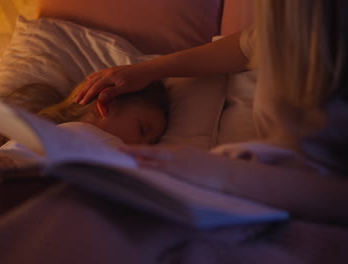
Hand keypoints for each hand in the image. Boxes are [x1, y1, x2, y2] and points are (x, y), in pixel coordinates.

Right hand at [75, 64, 154, 106]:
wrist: (148, 70)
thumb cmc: (139, 80)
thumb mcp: (125, 88)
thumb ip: (111, 93)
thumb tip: (99, 98)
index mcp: (109, 77)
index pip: (94, 88)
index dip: (87, 96)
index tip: (80, 104)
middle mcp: (107, 73)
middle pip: (92, 83)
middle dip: (83, 92)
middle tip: (75, 101)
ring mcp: (111, 71)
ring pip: (94, 79)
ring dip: (86, 86)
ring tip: (80, 92)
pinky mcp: (114, 70)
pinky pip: (99, 74)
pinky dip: (92, 78)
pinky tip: (90, 79)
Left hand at [120, 145, 236, 190]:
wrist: (228, 173)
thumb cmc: (217, 170)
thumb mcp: (200, 162)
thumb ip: (188, 163)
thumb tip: (180, 168)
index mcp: (183, 151)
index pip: (159, 150)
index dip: (144, 150)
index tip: (132, 150)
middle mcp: (179, 153)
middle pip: (152, 150)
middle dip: (135, 149)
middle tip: (118, 148)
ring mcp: (179, 161)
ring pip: (153, 156)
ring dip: (136, 155)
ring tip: (122, 154)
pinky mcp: (181, 171)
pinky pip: (160, 167)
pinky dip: (148, 165)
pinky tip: (137, 165)